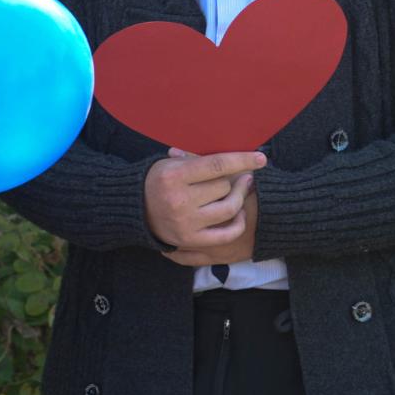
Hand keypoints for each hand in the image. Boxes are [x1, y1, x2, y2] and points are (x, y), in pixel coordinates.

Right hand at [143, 149, 265, 255]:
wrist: (134, 210)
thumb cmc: (157, 181)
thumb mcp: (170, 164)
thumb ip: (196, 158)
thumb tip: (232, 155)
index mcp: (173, 176)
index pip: (216, 165)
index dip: (242, 160)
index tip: (260, 159)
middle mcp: (179, 200)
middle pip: (223, 187)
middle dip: (232, 180)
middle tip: (241, 177)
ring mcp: (185, 222)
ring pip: (228, 208)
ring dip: (239, 198)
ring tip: (242, 191)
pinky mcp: (190, 239)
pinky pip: (226, 233)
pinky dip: (237, 224)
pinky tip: (239, 214)